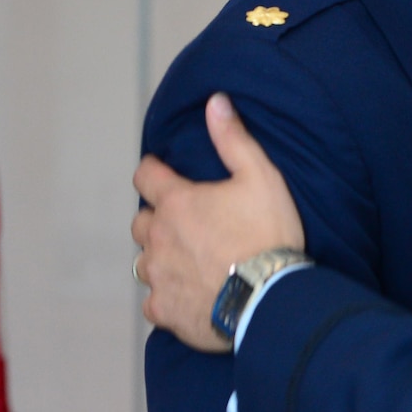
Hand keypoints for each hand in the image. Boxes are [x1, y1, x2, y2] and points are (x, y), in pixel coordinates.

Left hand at [131, 93, 305, 350]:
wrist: (269, 299)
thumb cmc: (267, 235)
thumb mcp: (260, 177)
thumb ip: (234, 139)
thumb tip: (215, 101)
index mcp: (177, 202)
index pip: (146, 175)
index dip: (153, 171)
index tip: (162, 173)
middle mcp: (158, 238)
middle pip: (141, 221)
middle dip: (157, 218)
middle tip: (186, 222)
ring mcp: (158, 276)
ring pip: (145, 262)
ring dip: (160, 257)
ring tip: (188, 260)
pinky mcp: (165, 310)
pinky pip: (153, 301)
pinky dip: (166, 295)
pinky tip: (186, 294)